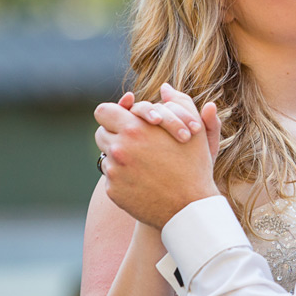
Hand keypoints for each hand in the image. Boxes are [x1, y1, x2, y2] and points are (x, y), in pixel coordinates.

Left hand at [95, 84, 222, 228]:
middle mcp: (119, 149)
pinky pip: (110, 178)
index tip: (123, 119)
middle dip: (114, 134)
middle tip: (132, 141)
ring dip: (119, 157)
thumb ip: (180, 102)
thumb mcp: (194, 130)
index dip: (113, 113)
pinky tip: (142, 180)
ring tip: (143, 163)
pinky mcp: (112, 191)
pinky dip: (122, 177)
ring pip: (106, 156)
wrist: (189, 208)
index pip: (103, 112)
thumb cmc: (194, 166)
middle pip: (101, 134)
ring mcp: (114, 172)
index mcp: (134, 129)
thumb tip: (165, 87)